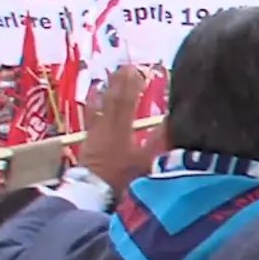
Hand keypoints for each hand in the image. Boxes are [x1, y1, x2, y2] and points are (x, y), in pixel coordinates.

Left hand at [80, 66, 165, 195]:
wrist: (91, 193)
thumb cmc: (120, 179)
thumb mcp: (146, 161)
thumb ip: (158, 140)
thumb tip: (171, 120)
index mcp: (121, 128)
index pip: (127, 100)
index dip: (133, 84)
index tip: (140, 70)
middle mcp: (106, 125)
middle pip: (113, 98)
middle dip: (121, 81)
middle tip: (127, 66)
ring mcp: (94, 131)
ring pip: (100, 104)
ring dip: (107, 88)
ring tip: (111, 75)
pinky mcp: (87, 139)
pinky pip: (91, 114)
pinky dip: (93, 102)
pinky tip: (94, 96)